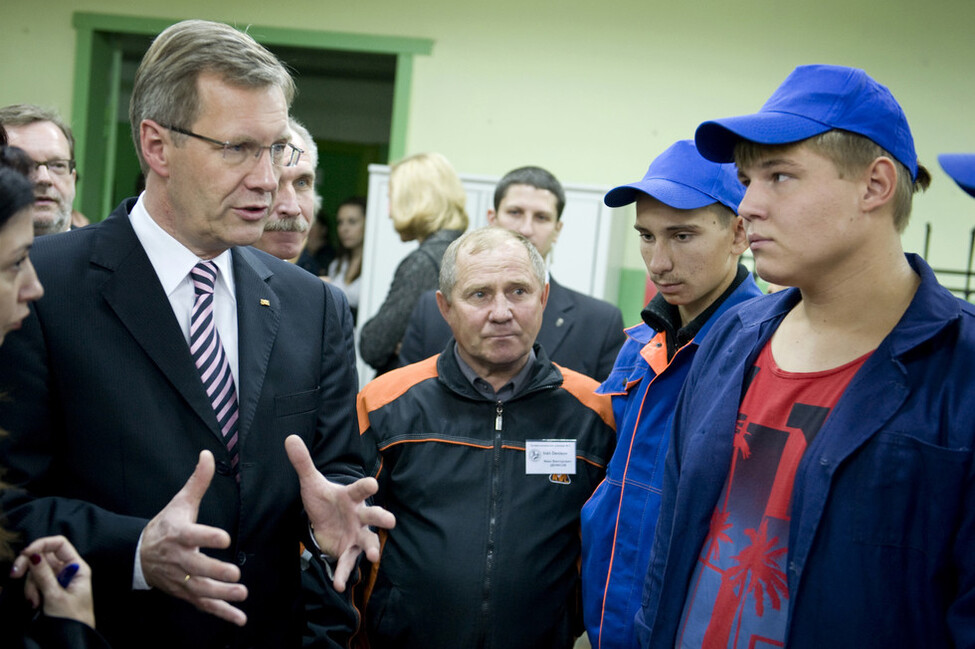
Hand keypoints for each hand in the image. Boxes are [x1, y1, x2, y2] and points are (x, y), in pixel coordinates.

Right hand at [10, 535, 94, 627]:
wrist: (73, 637)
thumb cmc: (72, 618)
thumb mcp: (55, 596)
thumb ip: (43, 575)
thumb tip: (33, 555)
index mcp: (77, 566)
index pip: (59, 544)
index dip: (41, 545)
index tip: (25, 554)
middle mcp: (68, 569)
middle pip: (43, 556)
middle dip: (29, 566)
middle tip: (15, 575)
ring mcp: (58, 578)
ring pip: (36, 571)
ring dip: (30, 585)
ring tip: (34, 601)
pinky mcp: (49, 588)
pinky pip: (35, 583)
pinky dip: (31, 591)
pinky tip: (34, 603)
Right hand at [140, 450, 247, 625]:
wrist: (139, 554)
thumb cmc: (166, 525)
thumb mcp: (179, 502)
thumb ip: (198, 481)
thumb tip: (207, 454)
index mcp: (180, 535)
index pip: (194, 536)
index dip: (209, 537)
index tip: (225, 538)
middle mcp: (180, 559)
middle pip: (198, 567)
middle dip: (216, 572)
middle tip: (235, 574)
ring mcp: (183, 578)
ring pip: (201, 589)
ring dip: (222, 595)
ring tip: (242, 594)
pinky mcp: (186, 592)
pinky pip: (204, 605)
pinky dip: (222, 613)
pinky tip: (240, 618)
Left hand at [285, 435, 394, 591]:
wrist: (325, 520)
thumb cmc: (324, 500)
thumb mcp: (311, 482)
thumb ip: (303, 462)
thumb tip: (289, 437)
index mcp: (351, 496)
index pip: (361, 489)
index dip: (367, 487)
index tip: (373, 485)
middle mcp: (359, 515)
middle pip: (373, 515)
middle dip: (382, 518)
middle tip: (391, 521)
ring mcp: (357, 534)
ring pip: (368, 541)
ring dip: (373, 548)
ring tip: (375, 557)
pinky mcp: (349, 550)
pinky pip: (349, 563)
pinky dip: (344, 574)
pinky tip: (339, 585)